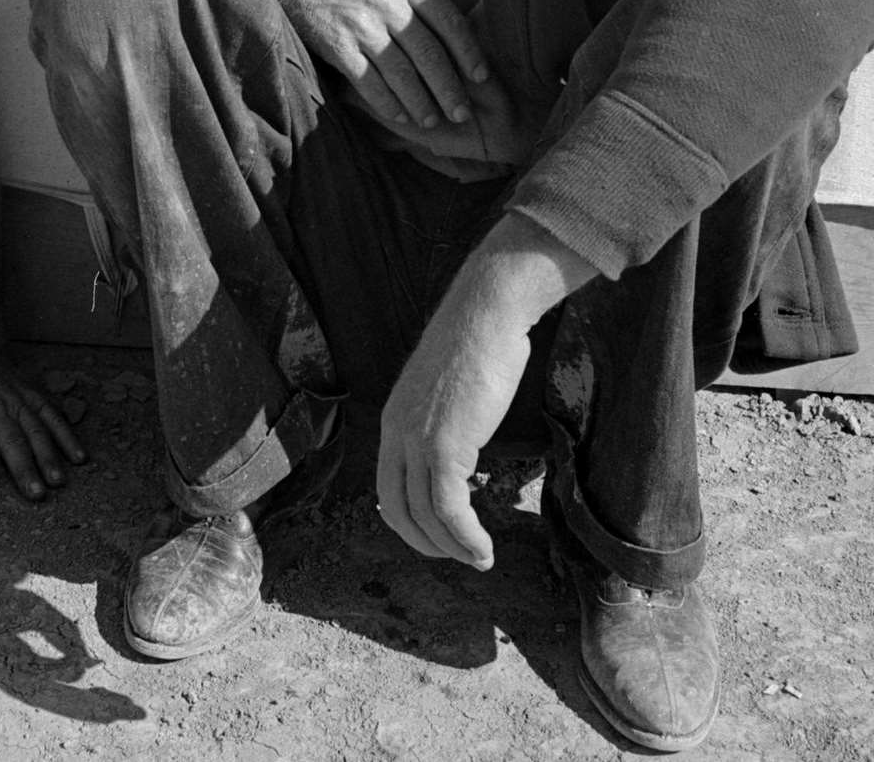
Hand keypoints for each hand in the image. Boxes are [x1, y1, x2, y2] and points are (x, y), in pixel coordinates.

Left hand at [0, 354, 86, 501]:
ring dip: (49, 456)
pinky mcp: (34, 397)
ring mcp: (18, 403)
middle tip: (36, 494)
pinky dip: (67, 434)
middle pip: (12, 442)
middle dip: (25, 468)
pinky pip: (53, 416)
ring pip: (37, 431)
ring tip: (58, 480)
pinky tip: (79, 456)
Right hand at [258, 0, 490, 129]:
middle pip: (429, 52)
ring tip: (432, 121)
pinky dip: (386, 102)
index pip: (450, 20)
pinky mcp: (334, 41)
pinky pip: (368, 80)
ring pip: (401, 72)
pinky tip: (398, 115)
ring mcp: (360, 21)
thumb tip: (451, 29)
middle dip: (450, 88)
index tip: (481, 78)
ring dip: (421, 102)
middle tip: (463, 113)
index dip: (470, 52)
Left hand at [376, 221, 596, 567]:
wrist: (485, 314)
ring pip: (427, 516)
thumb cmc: (477, 342)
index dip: (411, 520)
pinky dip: (466, 537)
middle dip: (427, 542)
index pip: (388, 487)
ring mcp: (417, 440)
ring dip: (454, 548)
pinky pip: (450, 509)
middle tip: (459, 556)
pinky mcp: (444, 445)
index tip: (439, 534)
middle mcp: (396, 433)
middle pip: (398, 509)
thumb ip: (444, 418)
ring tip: (480, 559)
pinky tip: (484, 548)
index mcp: (394, 420)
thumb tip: (463, 442)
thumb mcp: (447, 387)